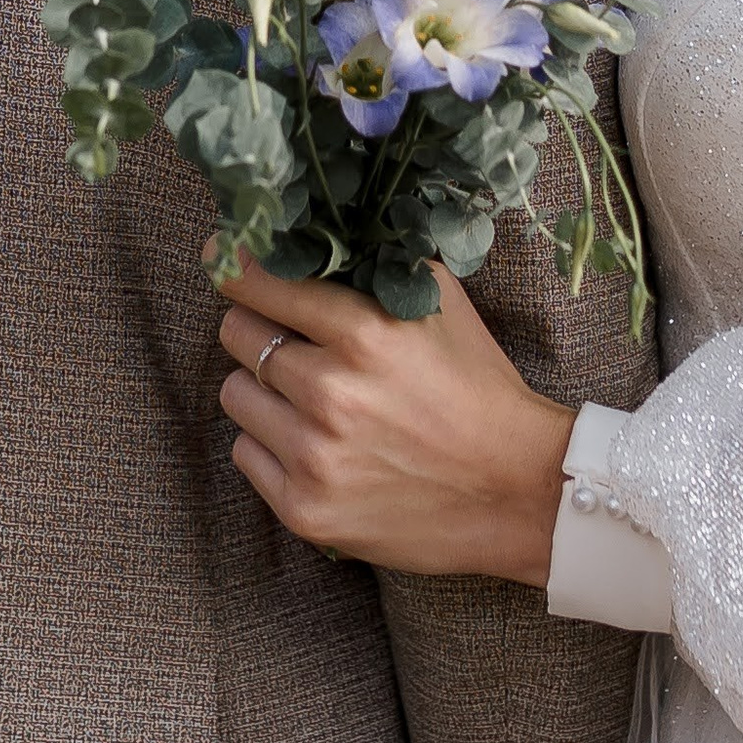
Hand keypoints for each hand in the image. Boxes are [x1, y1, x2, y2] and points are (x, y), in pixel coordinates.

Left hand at [215, 258, 575, 586]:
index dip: (236, 264)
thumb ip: (378, 264)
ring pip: (233, 395)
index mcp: (364, 333)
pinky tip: (315, 444)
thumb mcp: (442, 305)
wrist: (517, 490)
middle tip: (289, 337)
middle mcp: (331, 393)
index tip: (224, 255)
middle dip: (257, 327)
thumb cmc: (478, 388)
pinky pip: (245, 454)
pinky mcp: (305, 510)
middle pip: (236, 334)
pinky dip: (270, 444)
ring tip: (308, 398)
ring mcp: (314, 457)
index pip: (258, 281)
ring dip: (262, 390)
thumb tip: (315, 232)